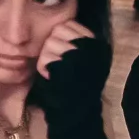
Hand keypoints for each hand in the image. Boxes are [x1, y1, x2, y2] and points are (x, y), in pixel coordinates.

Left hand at [31, 23, 111, 138]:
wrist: (79, 114)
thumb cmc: (78, 87)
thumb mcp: (83, 60)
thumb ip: (75, 42)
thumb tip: (57, 26)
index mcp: (96, 44)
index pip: (68, 24)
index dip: (60, 37)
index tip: (65, 55)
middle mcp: (90, 48)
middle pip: (56, 32)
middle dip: (51, 47)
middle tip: (59, 65)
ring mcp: (79, 58)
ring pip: (48, 45)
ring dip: (46, 59)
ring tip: (57, 73)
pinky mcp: (66, 70)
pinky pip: (44, 60)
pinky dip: (43, 70)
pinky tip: (53, 79)